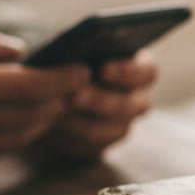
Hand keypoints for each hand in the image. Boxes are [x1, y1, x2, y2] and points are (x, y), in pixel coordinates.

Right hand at [0, 22, 88, 181]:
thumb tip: (21, 53)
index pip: (25, 87)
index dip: (60, 80)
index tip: (82, 70)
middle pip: (30, 116)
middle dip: (59, 101)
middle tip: (76, 86)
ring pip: (19, 138)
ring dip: (44, 121)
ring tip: (55, 101)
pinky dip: (17, 136)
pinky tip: (21, 120)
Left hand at [35, 50, 157, 159]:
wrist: (48, 90)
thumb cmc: (67, 59)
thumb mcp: (75, 48)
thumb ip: (80, 47)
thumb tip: (69, 48)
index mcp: (141, 71)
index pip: (146, 72)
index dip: (128, 72)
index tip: (104, 69)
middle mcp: (138, 100)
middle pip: (128, 105)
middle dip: (99, 101)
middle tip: (74, 96)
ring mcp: (123, 125)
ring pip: (110, 131)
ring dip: (81, 123)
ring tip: (55, 113)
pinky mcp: (103, 145)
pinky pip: (91, 147)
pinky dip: (69, 138)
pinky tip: (49, 128)